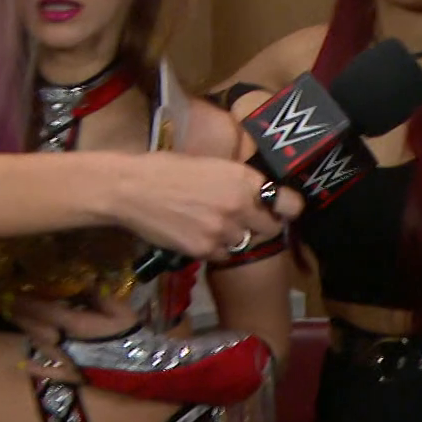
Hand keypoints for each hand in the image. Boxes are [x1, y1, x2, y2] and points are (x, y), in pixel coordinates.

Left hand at [11, 295, 142, 383]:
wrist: (140, 369)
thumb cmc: (131, 336)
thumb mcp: (120, 310)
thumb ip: (99, 296)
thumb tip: (85, 280)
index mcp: (75, 324)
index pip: (45, 310)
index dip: (27, 302)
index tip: (11, 292)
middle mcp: (64, 342)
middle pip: (37, 327)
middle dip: (20, 314)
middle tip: (2, 304)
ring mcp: (66, 360)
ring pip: (40, 345)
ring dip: (25, 332)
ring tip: (12, 320)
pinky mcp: (72, 375)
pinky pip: (50, 372)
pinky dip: (36, 368)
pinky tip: (24, 364)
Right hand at [111, 153, 299, 259]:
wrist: (132, 189)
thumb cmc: (166, 169)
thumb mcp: (211, 166)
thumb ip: (236, 182)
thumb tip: (254, 195)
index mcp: (244, 178)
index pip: (288, 204)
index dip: (286, 209)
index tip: (280, 210)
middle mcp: (240, 206)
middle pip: (270, 228)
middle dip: (259, 225)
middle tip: (242, 221)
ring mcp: (223, 230)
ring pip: (244, 243)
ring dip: (234, 238)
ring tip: (212, 226)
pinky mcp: (204, 250)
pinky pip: (222, 256)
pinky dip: (215, 250)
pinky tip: (198, 236)